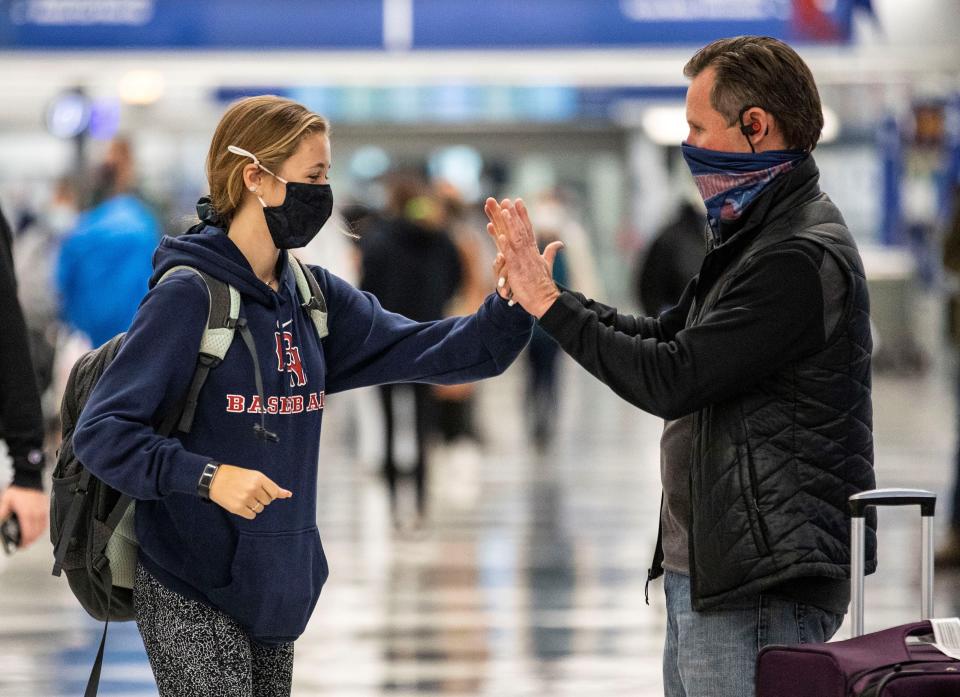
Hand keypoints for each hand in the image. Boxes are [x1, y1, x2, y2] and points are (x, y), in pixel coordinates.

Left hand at [0, 486, 48, 548]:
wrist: (30, 479)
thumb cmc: (18, 490)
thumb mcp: (6, 501)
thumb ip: (2, 512)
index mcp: (26, 513)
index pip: (27, 533)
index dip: (24, 542)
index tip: (20, 546)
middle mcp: (36, 514)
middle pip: (35, 533)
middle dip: (29, 541)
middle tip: (23, 545)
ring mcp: (42, 512)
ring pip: (41, 530)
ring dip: (36, 537)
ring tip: (30, 540)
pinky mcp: (45, 510)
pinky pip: (45, 523)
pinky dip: (41, 530)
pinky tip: (36, 531)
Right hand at [208, 464, 291, 519]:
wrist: (214, 478)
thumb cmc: (237, 476)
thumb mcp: (254, 476)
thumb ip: (271, 486)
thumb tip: (288, 495)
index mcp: (259, 478)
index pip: (275, 492)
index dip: (270, 494)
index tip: (264, 492)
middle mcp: (254, 488)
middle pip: (268, 501)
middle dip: (261, 498)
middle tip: (250, 492)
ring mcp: (246, 498)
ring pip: (260, 509)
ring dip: (254, 505)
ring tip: (244, 497)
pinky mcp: (238, 508)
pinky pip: (252, 515)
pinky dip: (248, 512)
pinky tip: (241, 504)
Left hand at [484, 197, 562, 317]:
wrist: (546, 301)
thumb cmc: (543, 286)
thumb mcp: (547, 266)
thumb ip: (551, 253)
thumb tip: (560, 243)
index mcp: (534, 251)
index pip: (528, 229)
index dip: (523, 214)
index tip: (518, 201)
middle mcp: (530, 253)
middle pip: (521, 229)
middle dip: (515, 214)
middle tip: (508, 200)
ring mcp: (524, 260)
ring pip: (516, 238)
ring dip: (510, 224)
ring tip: (504, 211)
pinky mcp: (518, 270)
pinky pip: (511, 255)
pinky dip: (506, 245)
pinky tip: (500, 235)